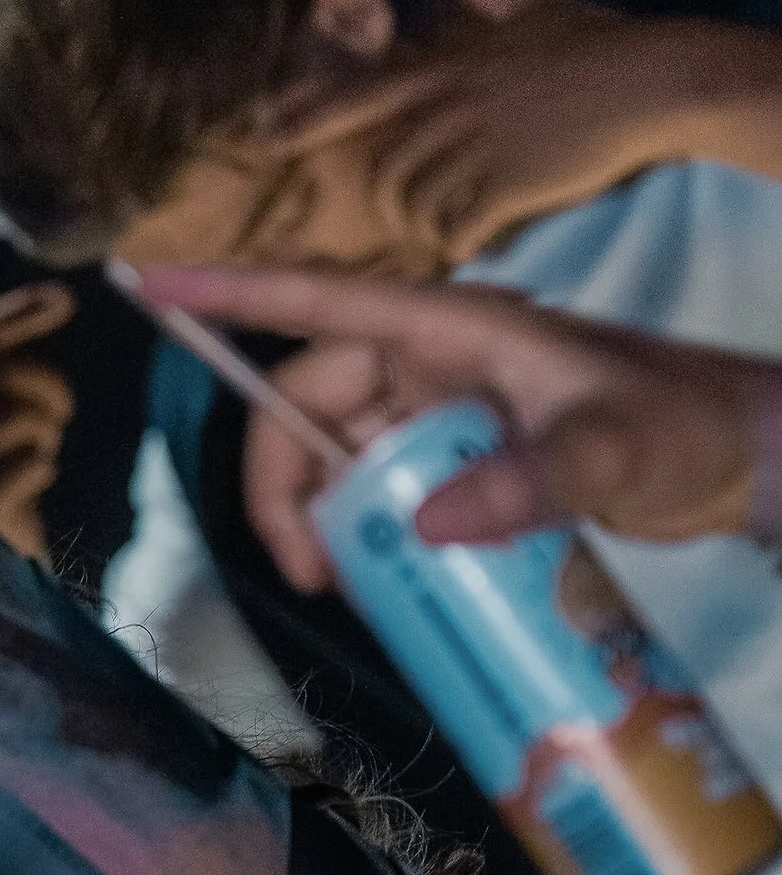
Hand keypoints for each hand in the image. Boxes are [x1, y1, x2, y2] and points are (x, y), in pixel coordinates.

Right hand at [0, 263, 75, 559]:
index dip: (18, 312)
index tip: (64, 301)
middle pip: (3, 374)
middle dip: (48, 388)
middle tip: (58, 413)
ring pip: (22, 415)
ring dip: (47, 433)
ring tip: (36, 452)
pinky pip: (32, 462)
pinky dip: (43, 469)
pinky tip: (27, 487)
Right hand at [136, 262, 781, 584]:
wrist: (739, 458)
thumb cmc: (682, 426)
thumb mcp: (611, 450)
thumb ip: (528, 480)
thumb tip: (424, 523)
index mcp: (452, 327)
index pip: (321, 301)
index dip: (233, 294)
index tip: (152, 285)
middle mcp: (434, 360)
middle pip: (311, 402)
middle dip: (286, 482)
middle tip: (309, 572)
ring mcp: (445, 409)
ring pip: (340, 452)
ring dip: (324, 518)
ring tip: (348, 589)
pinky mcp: (463, 455)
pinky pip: (383, 486)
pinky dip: (368, 532)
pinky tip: (386, 584)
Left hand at [244, 0, 708, 270]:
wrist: (659, 79)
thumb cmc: (602, 44)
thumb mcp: (536, 3)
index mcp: (452, 68)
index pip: (359, 95)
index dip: (306, 119)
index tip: (261, 140)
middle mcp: (454, 106)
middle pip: (387, 171)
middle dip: (394, 204)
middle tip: (416, 219)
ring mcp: (478, 146)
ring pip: (418, 204)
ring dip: (431, 226)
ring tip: (456, 227)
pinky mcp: (508, 184)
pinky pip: (458, 230)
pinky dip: (464, 243)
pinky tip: (486, 240)